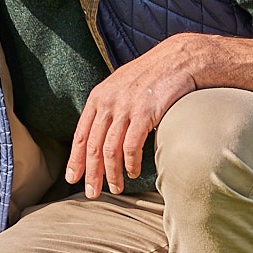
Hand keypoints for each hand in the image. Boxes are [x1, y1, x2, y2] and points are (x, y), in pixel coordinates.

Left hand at [67, 34, 208, 197]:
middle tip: (91, 193)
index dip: (75, 159)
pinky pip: (131, 146)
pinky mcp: (144, 113)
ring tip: (116, 188)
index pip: (81, 134)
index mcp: (99, 97)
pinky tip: (133, 172)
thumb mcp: (123, 86)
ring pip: (110, 150)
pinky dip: (131, 163)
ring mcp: (125, 108)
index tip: (72, 178)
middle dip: (90, 173)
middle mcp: (108, 102)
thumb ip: (110, 106)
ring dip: (111, 173)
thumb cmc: (154, 75)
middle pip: (93, 146)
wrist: (180, 59)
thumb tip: (103, 132)